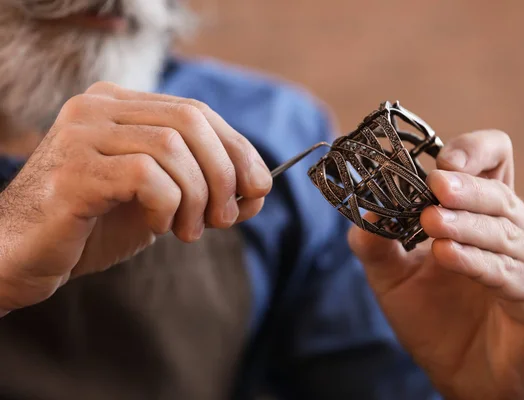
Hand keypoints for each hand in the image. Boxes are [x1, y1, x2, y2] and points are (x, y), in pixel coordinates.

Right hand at [0, 81, 271, 312]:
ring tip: (190, 231)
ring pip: (173, 147)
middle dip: (225, 172)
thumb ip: (206, 191)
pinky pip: (147, 176)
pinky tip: (159, 226)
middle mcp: (98, 107)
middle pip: (191, 121)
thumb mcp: (163, 204)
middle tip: (226, 217)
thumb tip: (258, 192)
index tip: (259, 186)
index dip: (237, 148)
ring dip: (198, 196)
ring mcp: (82, 134)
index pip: (197, 112)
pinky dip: (169, 205)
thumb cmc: (93, 227)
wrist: (26, 256)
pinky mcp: (74, 170)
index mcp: (120, 106)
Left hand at [348, 130, 523, 399]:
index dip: (472, 151)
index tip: (439, 164)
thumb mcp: (392, 278)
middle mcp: (513, 229)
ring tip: (432, 224)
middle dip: (465, 188)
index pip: (494, 158)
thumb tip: (361, 212)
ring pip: (504, 230)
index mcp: (481, 211)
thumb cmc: (433, 318)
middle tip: (435, 188)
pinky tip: (446, 255)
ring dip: (466, 225)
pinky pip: (508, 273)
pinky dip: (475, 261)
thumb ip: (375, 245)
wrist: (460, 375)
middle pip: (499, 191)